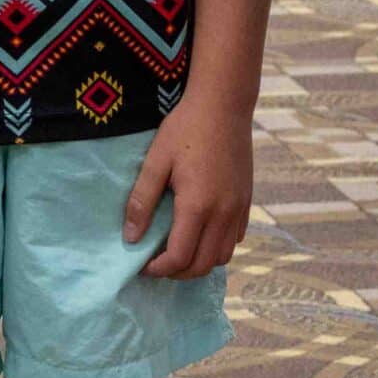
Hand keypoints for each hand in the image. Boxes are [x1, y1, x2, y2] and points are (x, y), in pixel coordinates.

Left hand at [124, 91, 253, 278]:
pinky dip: (218, 246)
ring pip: (223, 256)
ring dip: (200, 262)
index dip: (157, 269)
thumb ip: (141, 202)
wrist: (224, 105)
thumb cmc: (185, 129)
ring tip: (179, 250)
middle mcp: (222, 213)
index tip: (142, 265)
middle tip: (157, 263)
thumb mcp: (156, 161)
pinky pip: (235, 238)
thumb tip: (130, 238)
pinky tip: (201, 232)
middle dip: (177, 273)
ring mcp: (238, 208)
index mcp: (197, 206)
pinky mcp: (246, 200)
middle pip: (202, 265)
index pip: (178, 258)